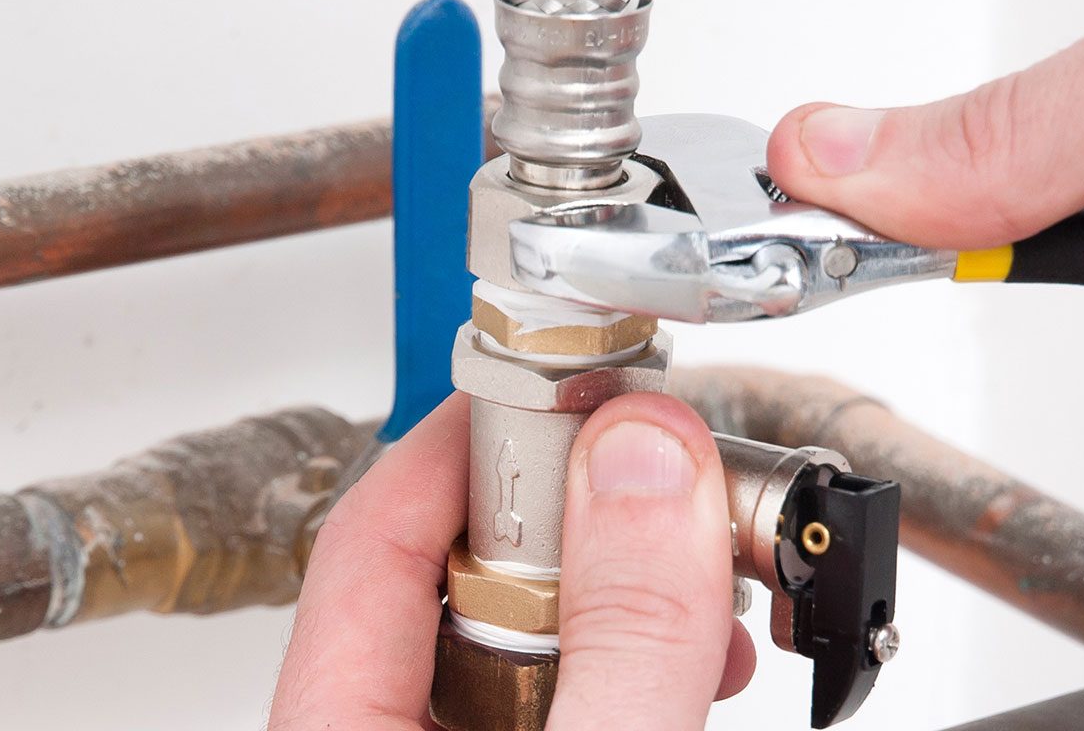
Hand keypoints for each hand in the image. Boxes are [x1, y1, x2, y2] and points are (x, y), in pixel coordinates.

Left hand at [269, 394, 755, 728]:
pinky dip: (641, 665)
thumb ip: (624, 633)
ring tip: (711, 588)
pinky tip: (702, 664)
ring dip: (630, 597)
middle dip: (581, 521)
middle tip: (671, 485)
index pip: (372, 533)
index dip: (474, 435)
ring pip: (531, 642)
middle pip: (461, 576)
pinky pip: (576, 697)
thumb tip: (641, 463)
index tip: (575, 385)